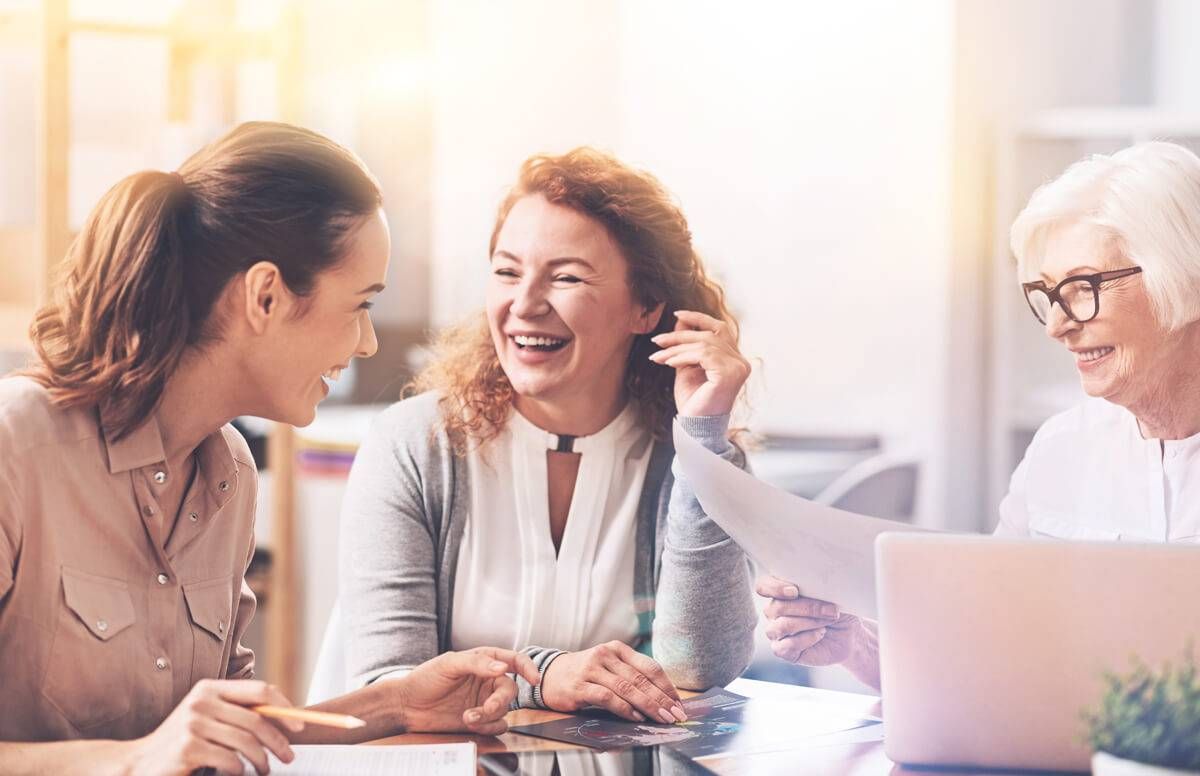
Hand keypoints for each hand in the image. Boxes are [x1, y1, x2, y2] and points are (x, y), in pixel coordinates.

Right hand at [122, 679, 301, 775]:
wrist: (139, 763)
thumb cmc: (182, 741)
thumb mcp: (208, 718)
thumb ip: (237, 712)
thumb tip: (285, 716)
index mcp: (210, 688)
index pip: (259, 691)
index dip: (285, 707)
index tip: (299, 726)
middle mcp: (202, 702)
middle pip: (257, 719)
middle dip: (279, 741)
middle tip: (289, 757)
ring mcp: (193, 724)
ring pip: (247, 742)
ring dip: (262, 760)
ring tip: (265, 769)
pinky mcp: (188, 748)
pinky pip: (230, 760)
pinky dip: (239, 769)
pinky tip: (238, 772)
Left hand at [397, 647, 540, 735]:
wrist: (408, 706)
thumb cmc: (425, 679)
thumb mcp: (449, 664)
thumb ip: (477, 663)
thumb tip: (502, 667)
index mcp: (484, 661)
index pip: (514, 660)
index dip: (528, 667)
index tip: (534, 678)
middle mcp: (487, 681)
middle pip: (511, 690)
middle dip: (499, 701)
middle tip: (485, 708)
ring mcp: (484, 701)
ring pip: (505, 710)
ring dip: (490, 716)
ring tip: (468, 717)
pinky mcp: (479, 720)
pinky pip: (498, 726)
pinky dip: (488, 727)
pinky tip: (471, 723)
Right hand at [540, 641, 686, 723]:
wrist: (549, 675)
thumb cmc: (586, 674)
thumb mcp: (609, 667)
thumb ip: (631, 676)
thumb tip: (663, 698)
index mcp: (618, 649)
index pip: (650, 666)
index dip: (666, 686)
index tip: (679, 703)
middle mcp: (606, 655)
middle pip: (641, 678)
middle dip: (662, 699)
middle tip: (676, 715)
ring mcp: (592, 670)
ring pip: (627, 688)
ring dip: (648, 706)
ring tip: (662, 718)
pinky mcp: (580, 686)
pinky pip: (607, 697)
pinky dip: (624, 709)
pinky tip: (636, 718)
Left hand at [649, 310, 750, 417]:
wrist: (695, 427)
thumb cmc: (693, 400)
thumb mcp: (687, 366)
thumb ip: (687, 345)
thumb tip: (680, 320)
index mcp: (735, 359)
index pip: (720, 329)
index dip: (699, 318)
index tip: (677, 315)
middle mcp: (741, 362)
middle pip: (709, 335)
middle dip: (679, 336)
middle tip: (657, 341)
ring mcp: (738, 368)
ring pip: (704, 344)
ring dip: (676, 348)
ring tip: (659, 357)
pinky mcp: (729, 374)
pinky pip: (703, 355)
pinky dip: (682, 356)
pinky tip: (669, 363)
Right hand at [757, 575, 861, 666]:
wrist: (848, 633)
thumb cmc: (836, 609)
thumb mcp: (829, 594)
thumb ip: (815, 587)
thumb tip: (814, 583)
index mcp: (779, 591)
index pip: (763, 586)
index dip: (774, 588)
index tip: (795, 591)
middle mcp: (773, 611)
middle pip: (777, 607)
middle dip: (807, 608)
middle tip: (832, 610)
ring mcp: (776, 631)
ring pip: (782, 626)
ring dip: (808, 623)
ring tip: (827, 623)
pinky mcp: (782, 650)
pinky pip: (786, 646)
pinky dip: (807, 639)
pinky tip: (820, 634)